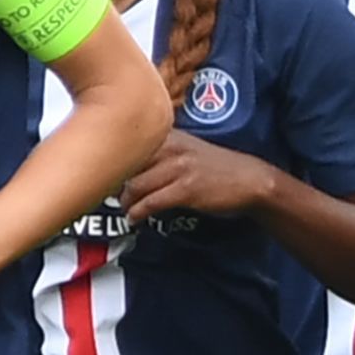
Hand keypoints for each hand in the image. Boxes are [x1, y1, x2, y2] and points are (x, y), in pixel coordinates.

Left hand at [119, 131, 282, 221]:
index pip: (128, 144)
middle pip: (126, 165)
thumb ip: (161, 151)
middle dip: (114, 184)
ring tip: (125, 210)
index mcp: (169, 135)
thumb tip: (129, 165)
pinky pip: (151, 202)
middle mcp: (171, 147)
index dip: (113, 163)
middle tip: (112, 196)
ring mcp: (179, 168)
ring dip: (124, 202)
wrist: (250, 180)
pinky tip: (134, 219)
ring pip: (135, 185)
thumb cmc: (216, 167)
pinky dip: (137, 213)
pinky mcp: (186, 189)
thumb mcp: (187, 148)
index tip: (105, 175)